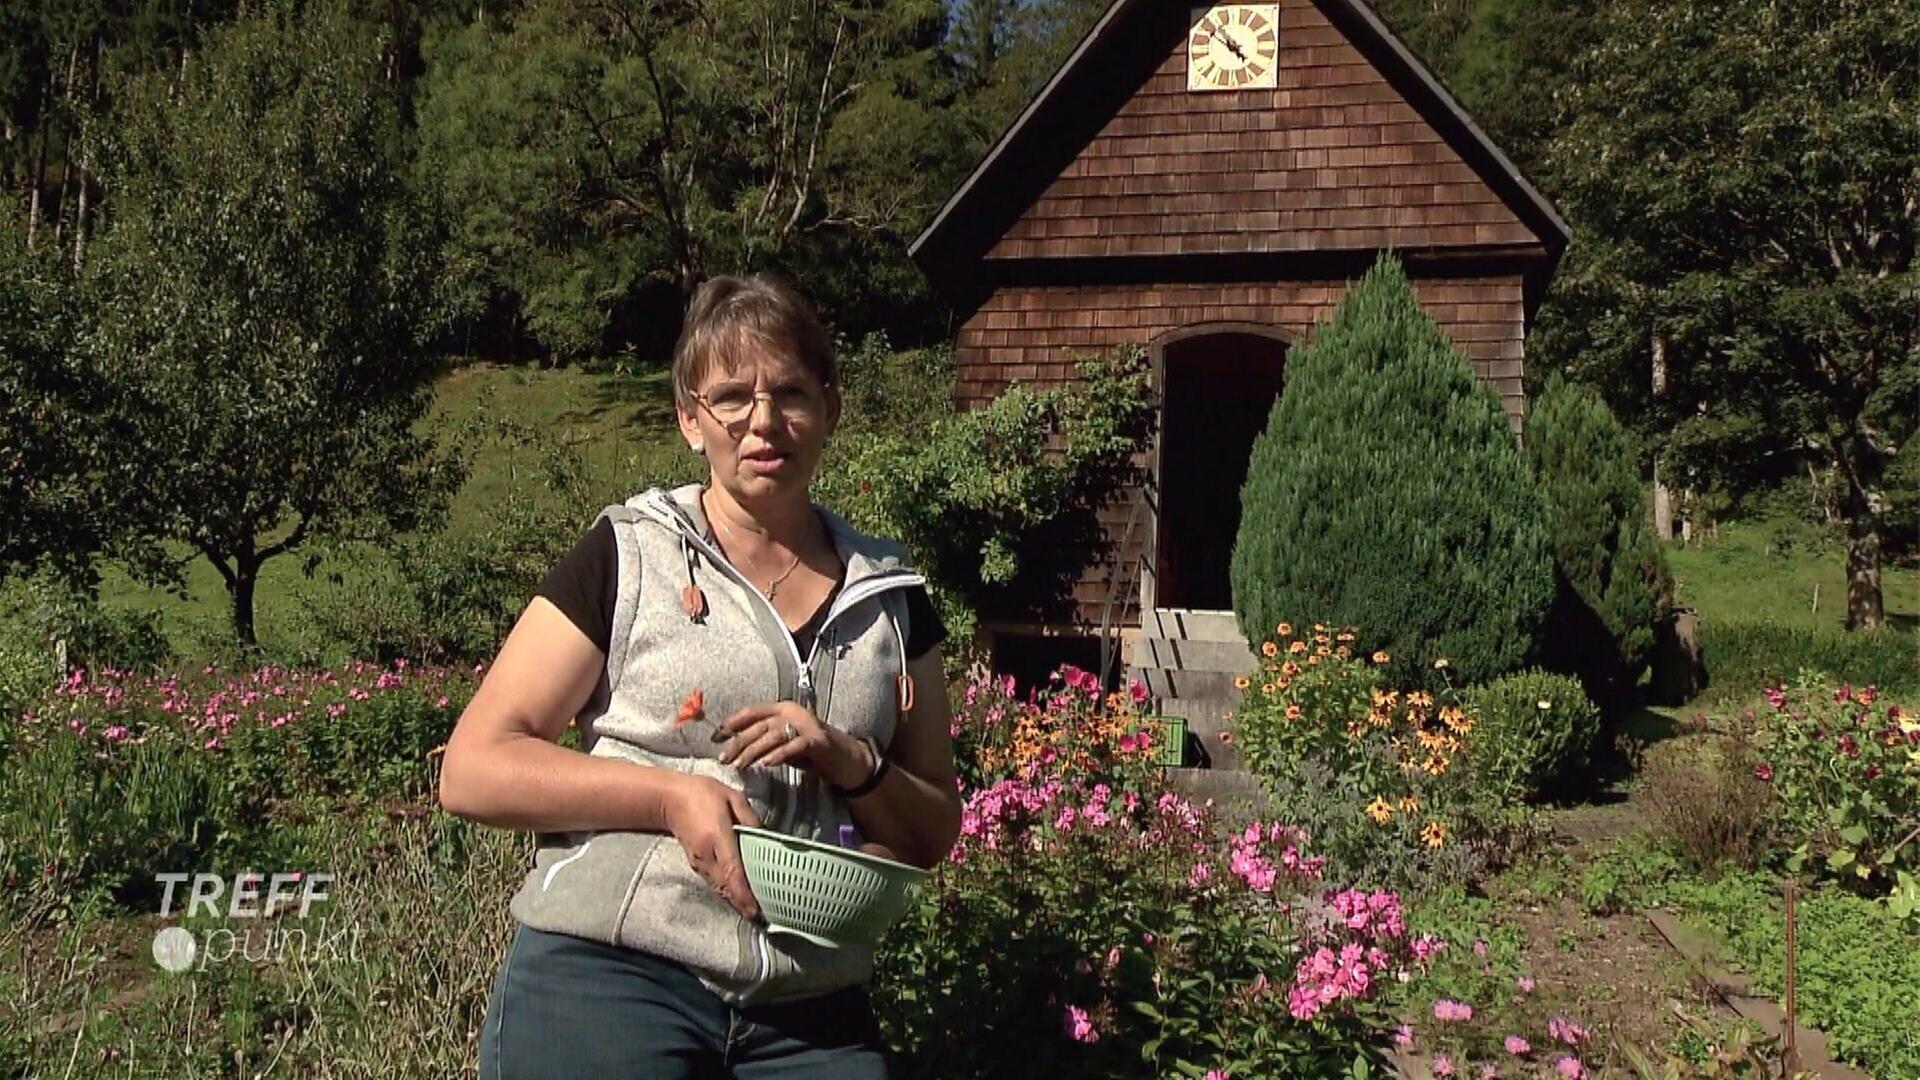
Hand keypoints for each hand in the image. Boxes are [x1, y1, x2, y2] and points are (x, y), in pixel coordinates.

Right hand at [664, 775, 762, 920]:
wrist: (669, 799)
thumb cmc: (702, 795)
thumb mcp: (732, 797)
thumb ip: (750, 818)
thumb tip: (765, 837)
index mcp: (717, 837)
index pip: (732, 871)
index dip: (744, 893)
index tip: (755, 909)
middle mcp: (707, 856)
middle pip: (726, 887)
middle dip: (743, 904)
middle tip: (765, 915)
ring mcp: (699, 863)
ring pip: (719, 889)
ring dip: (736, 901)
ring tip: (755, 911)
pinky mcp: (696, 865)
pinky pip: (714, 883)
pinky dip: (727, 893)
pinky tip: (740, 897)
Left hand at [714, 701, 868, 788]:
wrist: (844, 758)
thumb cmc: (809, 751)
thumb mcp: (782, 743)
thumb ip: (763, 740)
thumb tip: (733, 748)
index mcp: (782, 708)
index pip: (752, 711)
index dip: (732, 722)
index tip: (715, 736)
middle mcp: (792, 712)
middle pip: (759, 725)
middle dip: (739, 742)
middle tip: (724, 758)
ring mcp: (806, 724)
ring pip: (773, 735)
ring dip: (754, 751)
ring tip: (740, 764)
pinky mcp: (818, 740)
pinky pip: (794, 746)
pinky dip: (779, 755)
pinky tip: (766, 764)